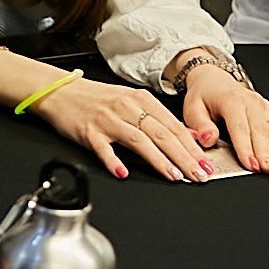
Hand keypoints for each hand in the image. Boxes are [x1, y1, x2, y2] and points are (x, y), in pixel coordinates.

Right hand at [33, 77, 215, 182]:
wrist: (62, 92)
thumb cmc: (97, 99)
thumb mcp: (132, 103)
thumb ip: (160, 120)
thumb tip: (189, 136)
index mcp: (142, 100)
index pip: (174, 126)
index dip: (193, 147)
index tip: (206, 164)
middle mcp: (127, 107)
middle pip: (162, 134)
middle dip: (184, 157)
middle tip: (198, 175)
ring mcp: (108, 120)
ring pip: (139, 140)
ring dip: (159, 160)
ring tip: (174, 176)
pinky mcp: (89, 131)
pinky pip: (104, 148)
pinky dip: (114, 160)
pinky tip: (123, 172)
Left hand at [178, 59, 268, 173]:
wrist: (214, 80)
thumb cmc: (204, 96)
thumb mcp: (192, 109)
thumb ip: (200, 126)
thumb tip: (208, 139)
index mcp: (231, 101)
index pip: (240, 128)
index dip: (246, 148)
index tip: (250, 164)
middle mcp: (250, 102)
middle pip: (260, 131)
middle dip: (266, 152)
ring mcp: (263, 107)